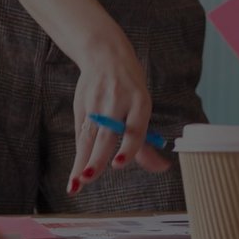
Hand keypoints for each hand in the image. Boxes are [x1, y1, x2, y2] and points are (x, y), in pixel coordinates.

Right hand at [68, 34, 167, 194]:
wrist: (104, 55)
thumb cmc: (129, 90)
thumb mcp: (141, 108)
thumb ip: (145, 142)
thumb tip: (162, 168)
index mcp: (140, 102)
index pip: (134, 129)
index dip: (127, 147)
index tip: (118, 164)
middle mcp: (118, 102)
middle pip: (107, 134)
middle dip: (97, 158)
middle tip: (90, 177)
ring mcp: (97, 103)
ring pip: (89, 136)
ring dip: (82, 162)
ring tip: (76, 184)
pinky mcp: (82, 105)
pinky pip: (82, 134)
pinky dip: (79, 155)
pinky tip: (76, 175)